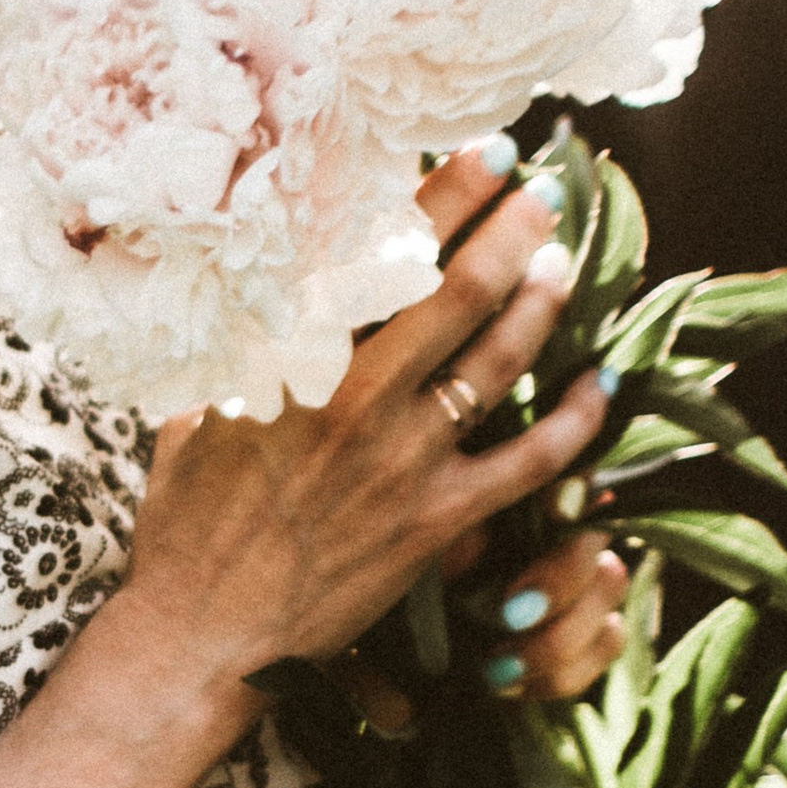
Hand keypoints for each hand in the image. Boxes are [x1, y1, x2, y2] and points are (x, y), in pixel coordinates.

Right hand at [110, 145, 610, 726]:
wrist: (202, 634)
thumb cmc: (188, 523)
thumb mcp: (196, 409)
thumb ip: (243, 345)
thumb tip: (265, 278)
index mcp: (293, 360)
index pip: (381, 252)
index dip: (442, 195)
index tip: (484, 153)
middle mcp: (356, 397)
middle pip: (455, 289)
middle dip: (509, 227)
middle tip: (543, 188)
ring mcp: (402, 459)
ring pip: (497, 361)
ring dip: (541, 301)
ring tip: (562, 261)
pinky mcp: (437, 520)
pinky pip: (528, 461)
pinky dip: (572, 420)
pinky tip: (598, 384)